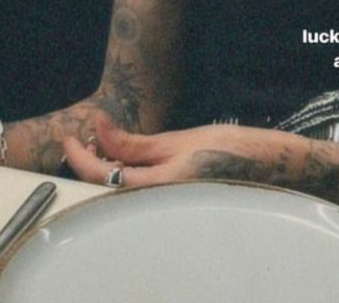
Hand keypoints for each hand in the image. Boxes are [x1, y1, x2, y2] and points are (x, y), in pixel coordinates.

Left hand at [64, 116, 289, 188]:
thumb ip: (135, 143)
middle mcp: (162, 205)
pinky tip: (125, 160)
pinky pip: (140, 195)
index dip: (81, 158)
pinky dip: (126, 177)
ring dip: (107, 171)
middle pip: (109, 190)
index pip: (106, 177)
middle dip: (90, 165)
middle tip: (81, 138)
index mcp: (161, 187)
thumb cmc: (229, 149)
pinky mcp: (174, 205)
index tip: (69, 136)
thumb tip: (99, 130)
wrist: (269, 167)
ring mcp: (168, 208)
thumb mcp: (178, 141)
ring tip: (101, 144)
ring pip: (123, 193)